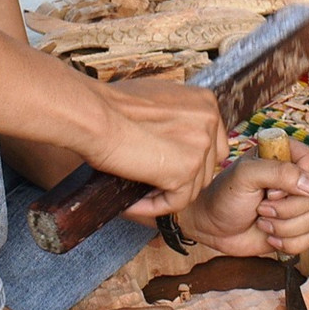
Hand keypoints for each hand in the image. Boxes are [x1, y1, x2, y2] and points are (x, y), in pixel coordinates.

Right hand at [85, 79, 229, 217]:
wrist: (97, 116)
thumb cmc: (113, 104)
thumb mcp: (157, 101)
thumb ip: (175, 117)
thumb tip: (173, 134)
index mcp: (205, 102)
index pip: (211, 142)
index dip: (189, 158)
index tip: (164, 165)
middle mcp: (210, 120)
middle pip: (206, 165)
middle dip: (182, 178)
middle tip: (151, 184)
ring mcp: (201, 146)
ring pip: (193, 186)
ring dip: (166, 193)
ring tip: (138, 195)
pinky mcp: (186, 171)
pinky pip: (176, 202)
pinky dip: (154, 208)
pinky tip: (132, 205)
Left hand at [179, 139, 308, 256]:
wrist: (211, 228)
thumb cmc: (224, 196)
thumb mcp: (246, 176)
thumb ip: (279, 172)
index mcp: (285, 157)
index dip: (297, 181)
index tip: (271, 189)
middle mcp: (295, 181)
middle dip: (285, 208)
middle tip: (261, 207)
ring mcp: (297, 206)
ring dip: (284, 226)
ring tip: (261, 220)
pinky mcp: (296, 230)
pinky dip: (288, 242)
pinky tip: (269, 236)